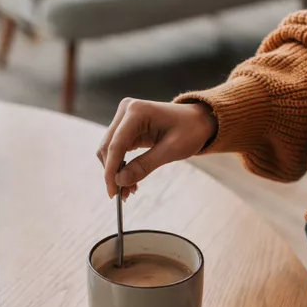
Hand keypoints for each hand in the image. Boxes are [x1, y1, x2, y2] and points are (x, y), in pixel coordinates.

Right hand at [97, 99, 216, 198]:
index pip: (116, 145)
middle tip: (122, 195)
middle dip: (112, 173)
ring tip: (129, 190)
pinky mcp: (126, 127)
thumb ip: (144, 165)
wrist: (198, 120)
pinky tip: (130, 180)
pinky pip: (117, 149)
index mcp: (137, 111)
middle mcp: (126, 110)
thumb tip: (120, 181)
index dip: (111, 170)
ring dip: (115, 171)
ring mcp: (125, 118)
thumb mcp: (171, 150)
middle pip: (108, 147)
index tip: (112, 192)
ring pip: (109, 150)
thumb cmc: (190, 130)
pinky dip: (121, 166)